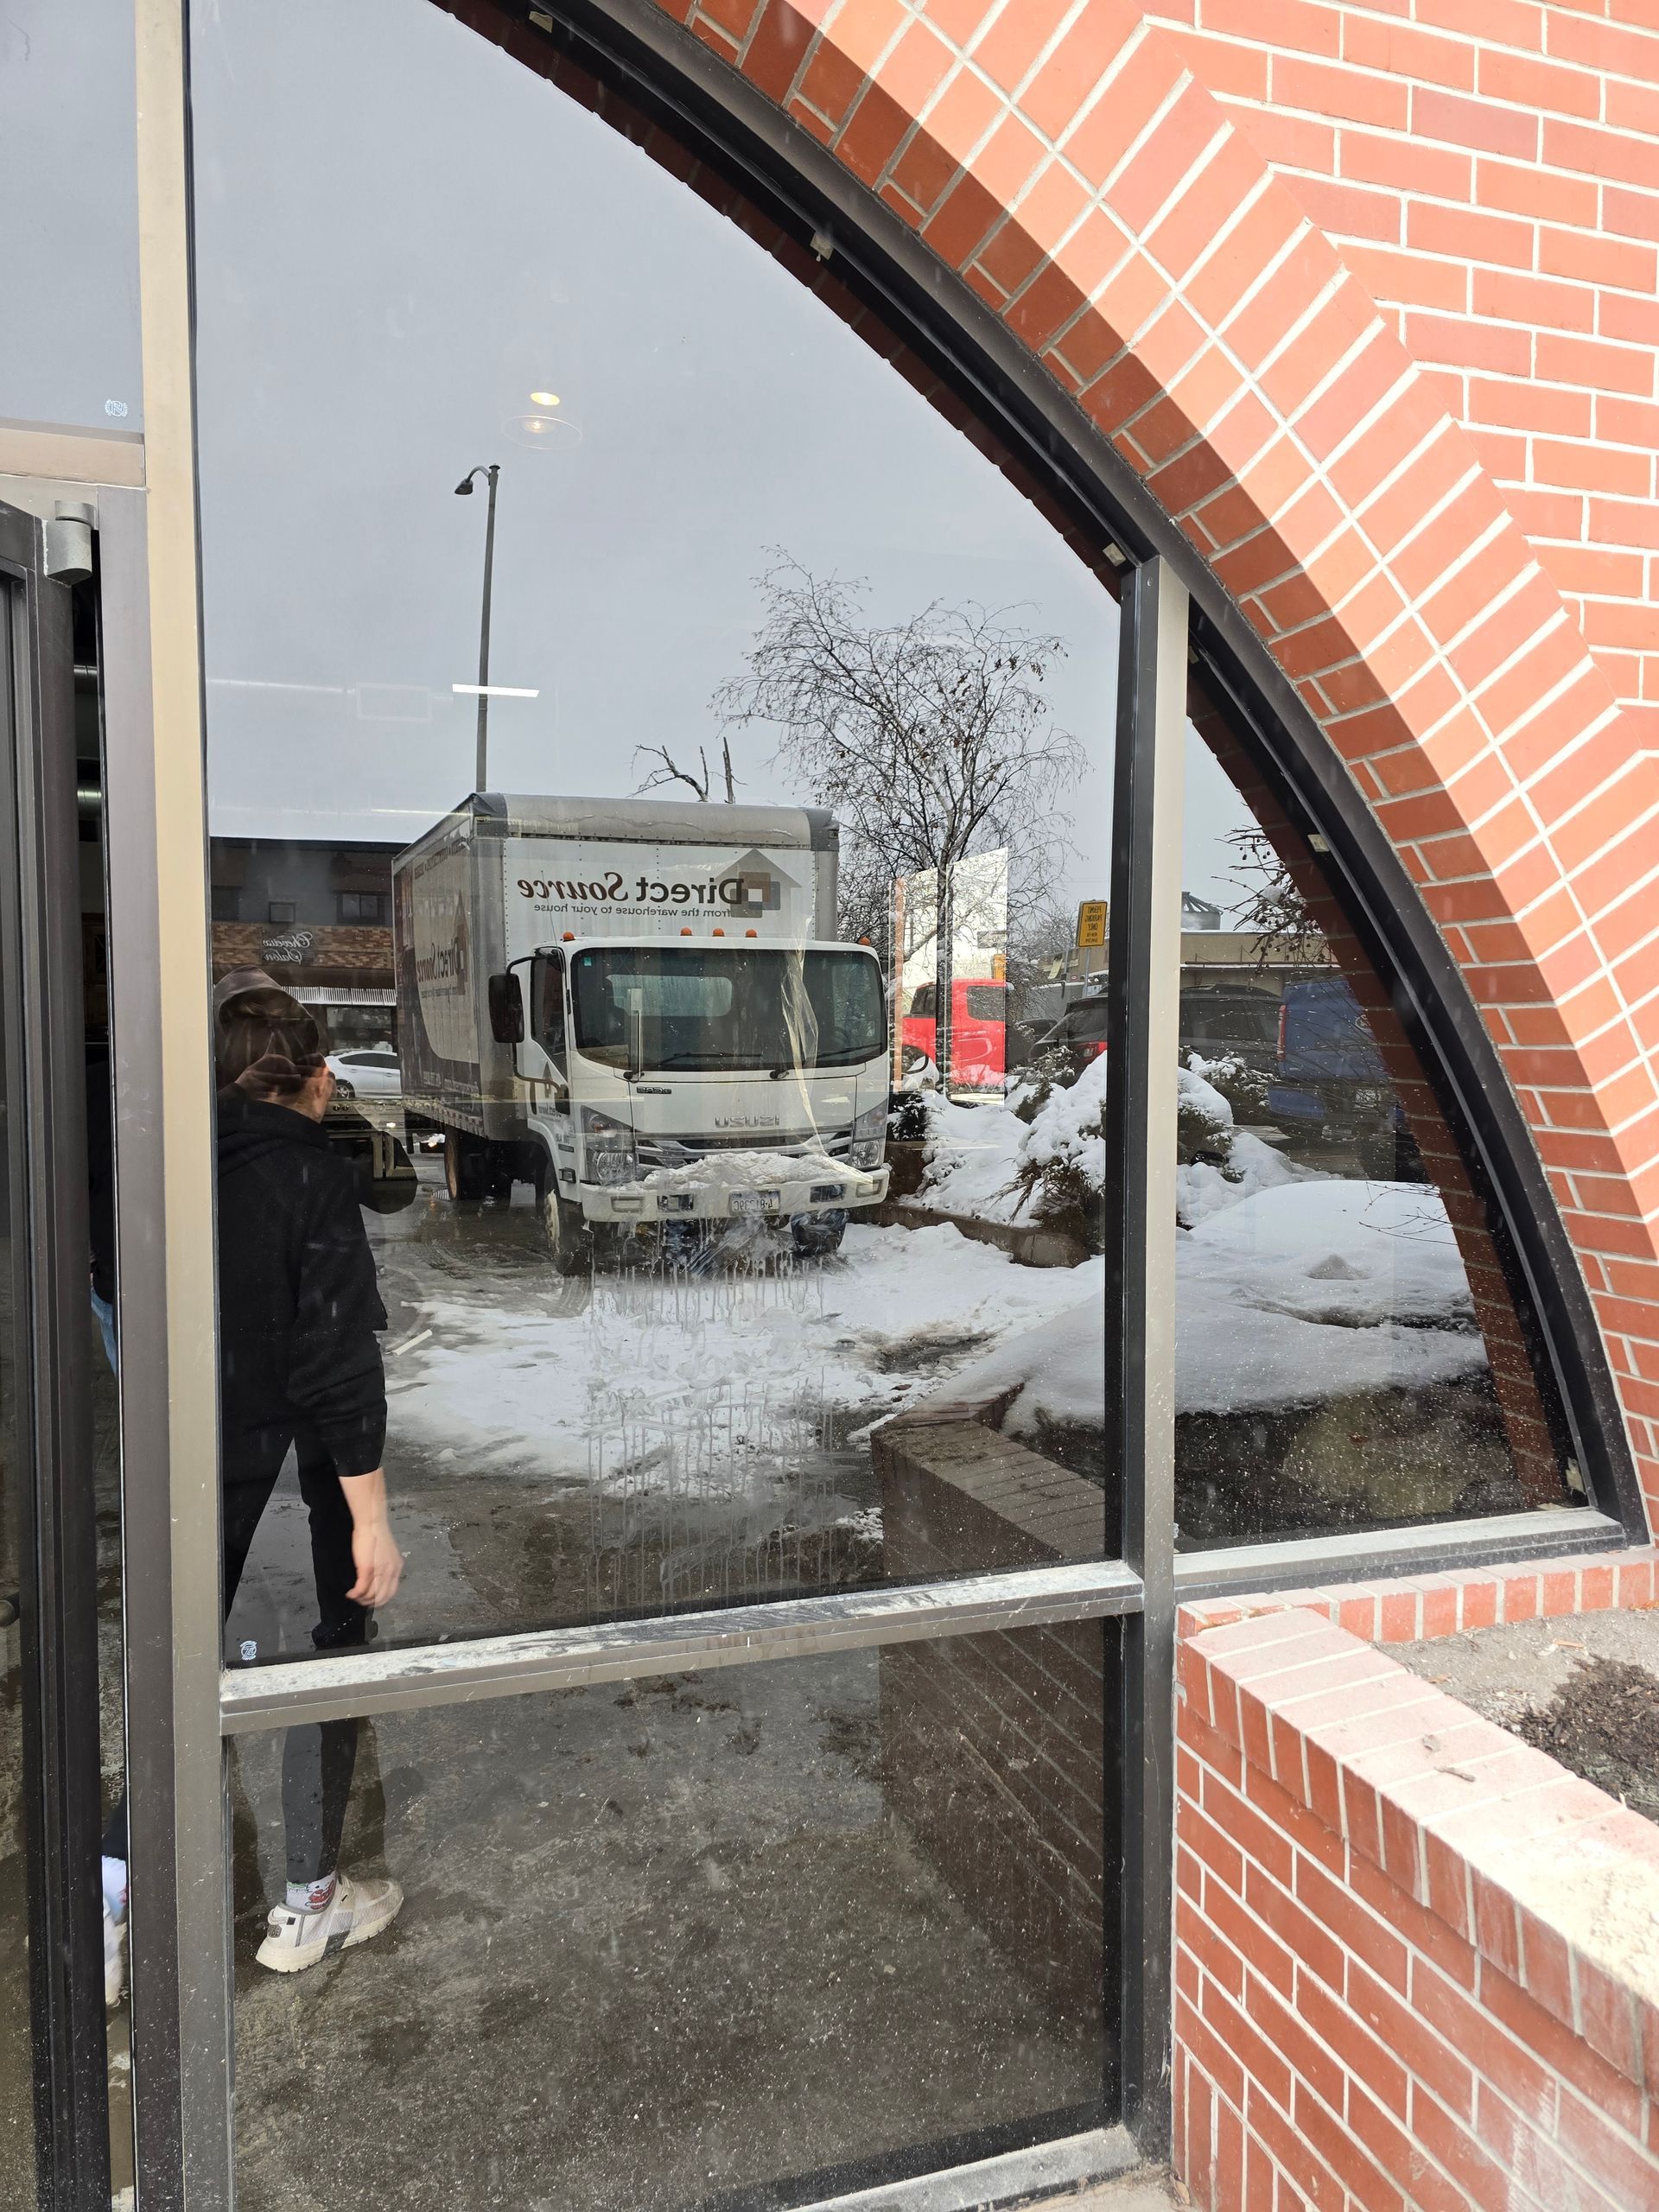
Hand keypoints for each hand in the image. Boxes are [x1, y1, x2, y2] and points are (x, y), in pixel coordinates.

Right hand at [338, 1468, 402, 1607]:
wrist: (371, 1523)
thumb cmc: (376, 1534)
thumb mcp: (386, 1553)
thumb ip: (384, 1565)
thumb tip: (377, 1575)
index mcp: (397, 1568)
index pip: (391, 1592)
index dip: (380, 1599)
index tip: (371, 1600)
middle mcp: (391, 1572)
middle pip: (381, 1597)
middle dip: (370, 1603)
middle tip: (360, 1601)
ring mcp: (380, 1572)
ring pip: (371, 1596)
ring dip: (361, 1600)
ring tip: (353, 1597)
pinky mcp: (367, 1570)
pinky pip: (361, 1589)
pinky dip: (354, 1594)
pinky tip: (350, 1594)